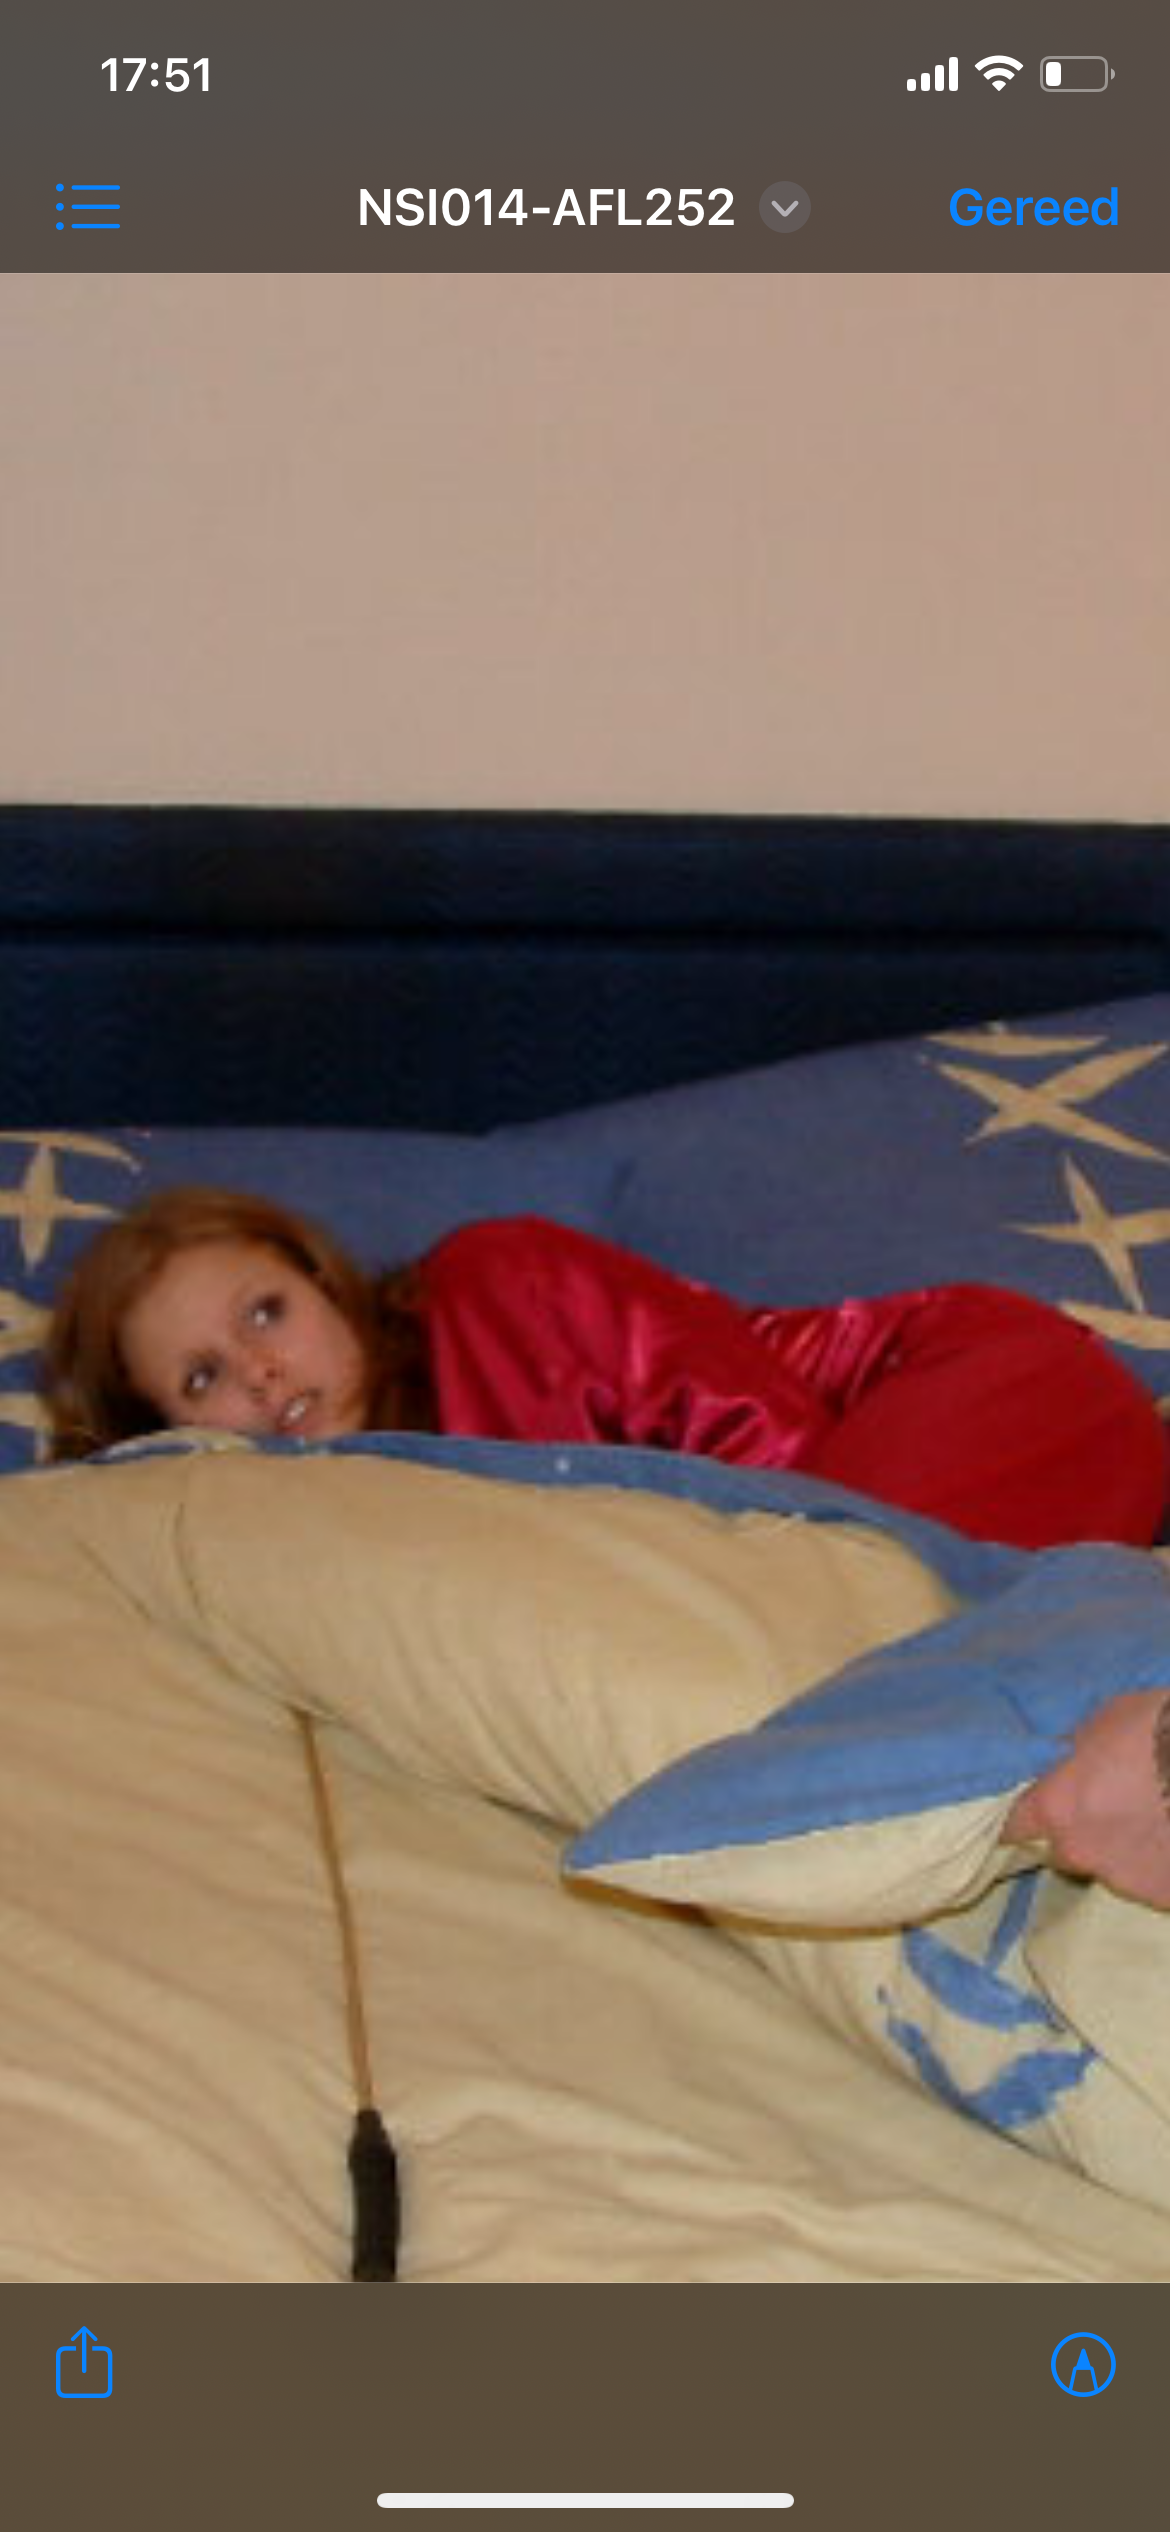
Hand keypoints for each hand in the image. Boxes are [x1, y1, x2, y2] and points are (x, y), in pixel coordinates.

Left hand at [1003, 1689, 1169, 1908]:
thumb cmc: (1160, 1729)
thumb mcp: (1109, 1720)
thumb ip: (1079, 1751)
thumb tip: (1071, 1760)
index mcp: (1058, 1808)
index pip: (1016, 1826)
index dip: (1025, 1818)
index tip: (1034, 1813)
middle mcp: (1081, 1851)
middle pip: (1064, 1848)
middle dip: (1081, 1830)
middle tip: (1113, 1804)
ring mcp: (1124, 1880)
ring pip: (1110, 1866)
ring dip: (1123, 1846)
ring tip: (1153, 1817)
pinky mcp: (1162, 1897)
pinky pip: (1151, 1880)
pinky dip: (1158, 1863)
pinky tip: (1168, 1837)